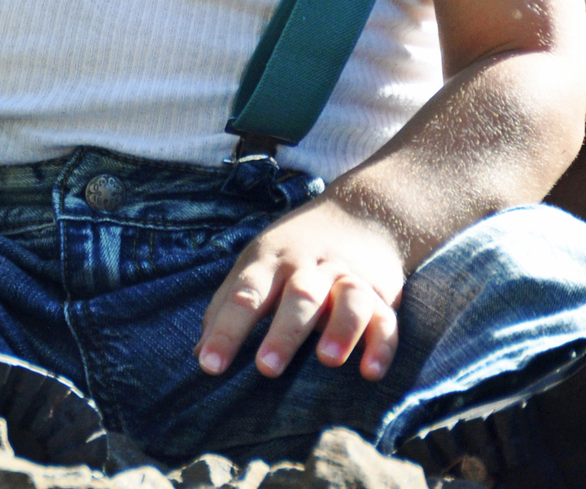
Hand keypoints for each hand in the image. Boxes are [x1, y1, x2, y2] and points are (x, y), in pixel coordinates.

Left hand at [196, 194, 403, 381]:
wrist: (360, 214)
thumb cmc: (292, 252)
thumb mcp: (255, 266)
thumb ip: (227, 307)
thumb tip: (199, 353)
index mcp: (271, 261)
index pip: (245, 294)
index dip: (226, 330)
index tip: (210, 365)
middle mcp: (309, 268)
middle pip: (298, 296)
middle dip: (283, 332)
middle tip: (267, 368)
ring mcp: (347, 278)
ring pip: (348, 299)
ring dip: (340, 329)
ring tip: (327, 360)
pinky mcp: (381, 295)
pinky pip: (386, 319)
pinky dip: (381, 345)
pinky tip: (371, 372)